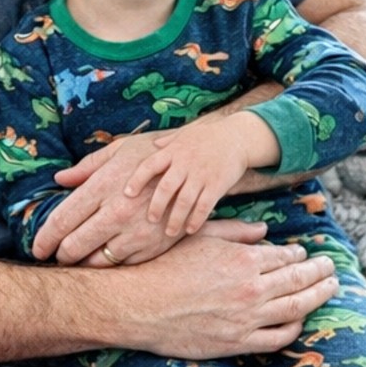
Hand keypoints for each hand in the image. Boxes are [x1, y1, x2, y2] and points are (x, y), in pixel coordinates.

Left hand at [33, 134, 173, 264]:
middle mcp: (119, 210)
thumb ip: (88, 167)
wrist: (206, 159)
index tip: (38, 248)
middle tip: (56, 257)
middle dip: (61, 256)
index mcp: (105, 185)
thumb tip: (59, 180)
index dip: (45, 238)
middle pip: (76, 245)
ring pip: (100, 261)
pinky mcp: (160, 243)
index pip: (63, 219)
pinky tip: (107, 261)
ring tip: (79, 261)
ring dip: (85, 264)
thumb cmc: (157, 150)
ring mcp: (141, 229)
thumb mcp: (121, 150)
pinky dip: (113, 266)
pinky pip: (127, 265)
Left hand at [122, 112, 278, 237]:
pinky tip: (190, 229)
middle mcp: (185, 163)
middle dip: (156, 206)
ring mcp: (202, 175)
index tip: (127, 194)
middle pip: (166, 188)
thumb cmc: (208, 136)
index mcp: (173, 151)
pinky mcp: (217, 184)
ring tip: (170, 232)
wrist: (239, 136)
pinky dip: (196, 219)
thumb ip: (167, 142)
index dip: (137, 180)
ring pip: (185, 201)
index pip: (149, 165)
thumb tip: (151, 145)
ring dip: (175, 219)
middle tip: (150, 220)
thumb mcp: (184, 134)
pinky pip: (204, 205)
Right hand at [129, 220, 337, 356]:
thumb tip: (265, 231)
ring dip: (318, 296)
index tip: (304, 254)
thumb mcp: (200, 238)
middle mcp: (251, 289)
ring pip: (297, 307)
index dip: (299, 255)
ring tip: (330, 288)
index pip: (285, 257)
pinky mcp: (237, 342)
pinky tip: (300, 319)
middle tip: (331, 267)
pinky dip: (295, 327)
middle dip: (320, 272)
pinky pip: (278, 337)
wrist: (138, 306)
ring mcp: (247, 318)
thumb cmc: (164, 267)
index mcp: (243, 260)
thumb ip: (236, 232)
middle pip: (300, 279)